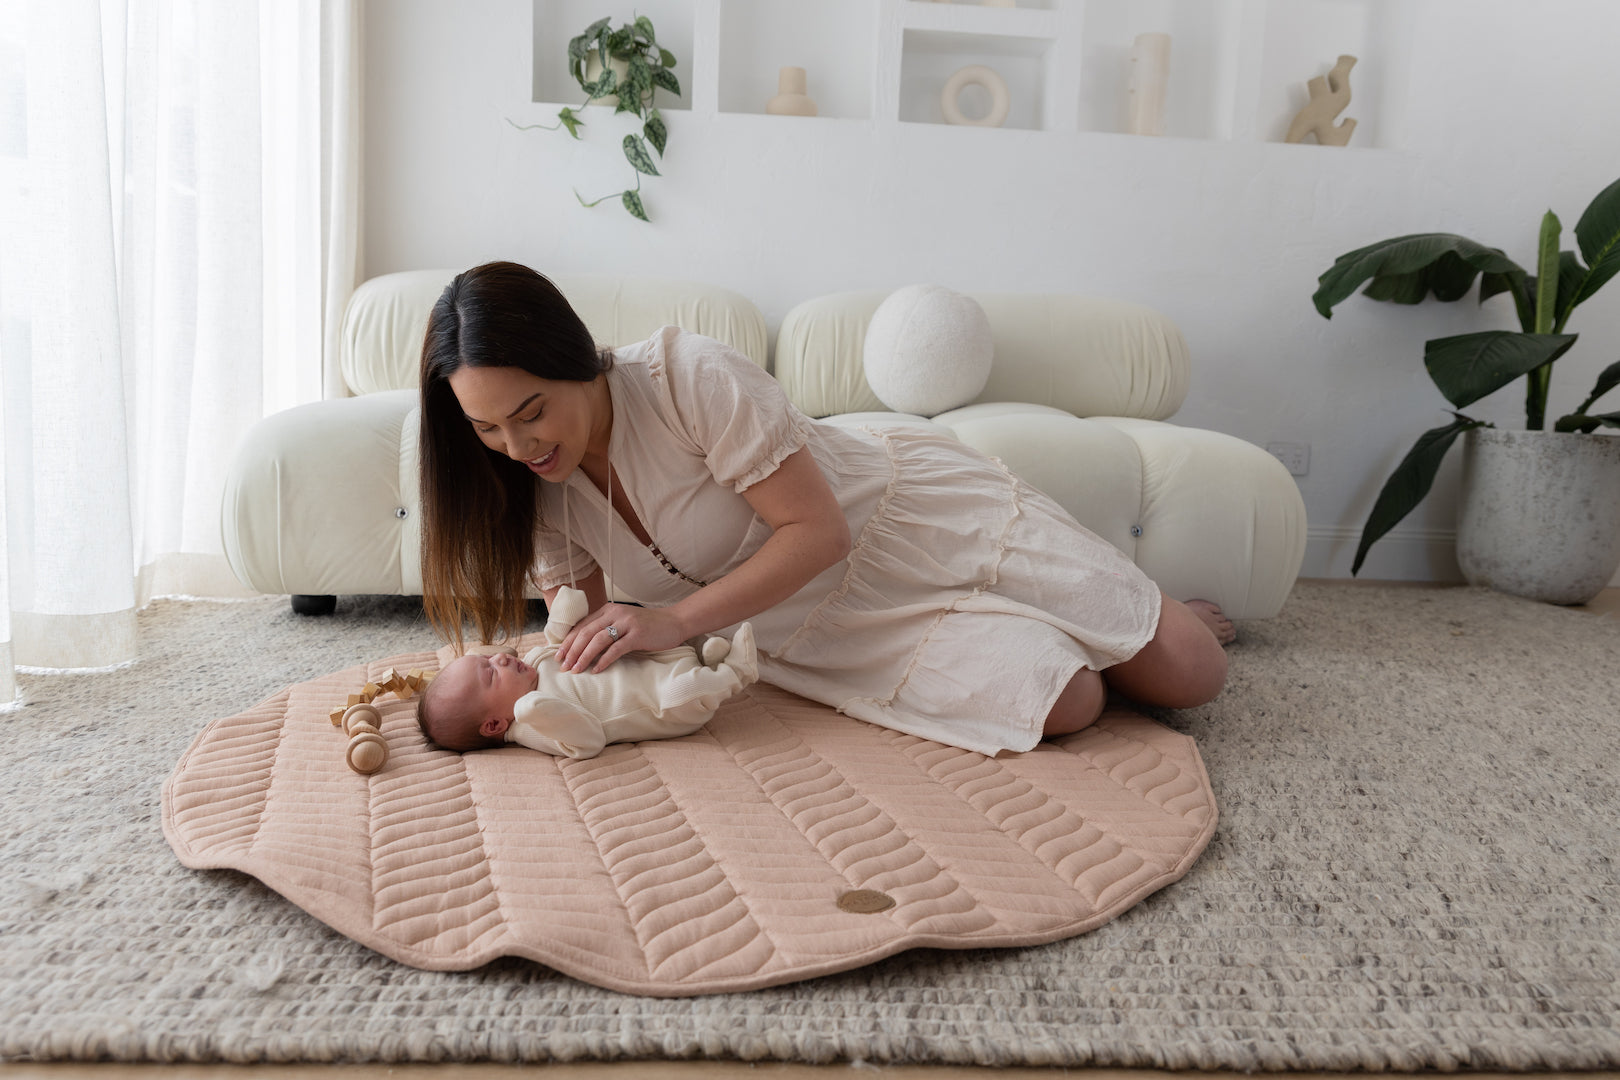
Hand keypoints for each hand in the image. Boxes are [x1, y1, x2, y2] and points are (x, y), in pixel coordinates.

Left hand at [558, 603, 687, 673]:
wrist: (675, 622)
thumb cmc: (648, 626)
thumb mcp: (623, 622)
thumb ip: (607, 628)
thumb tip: (584, 647)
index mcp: (608, 609)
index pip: (582, 625)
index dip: (568, 642)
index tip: (559, 656)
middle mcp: (615, 613)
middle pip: (586, 633)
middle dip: (572, 651)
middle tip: (564, 666)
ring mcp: (626, 623)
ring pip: (598, 640)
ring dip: (584, 657)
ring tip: (576, 670)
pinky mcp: (637, 634)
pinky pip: (616, 649)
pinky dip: (604, 660)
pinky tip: (596, 670)